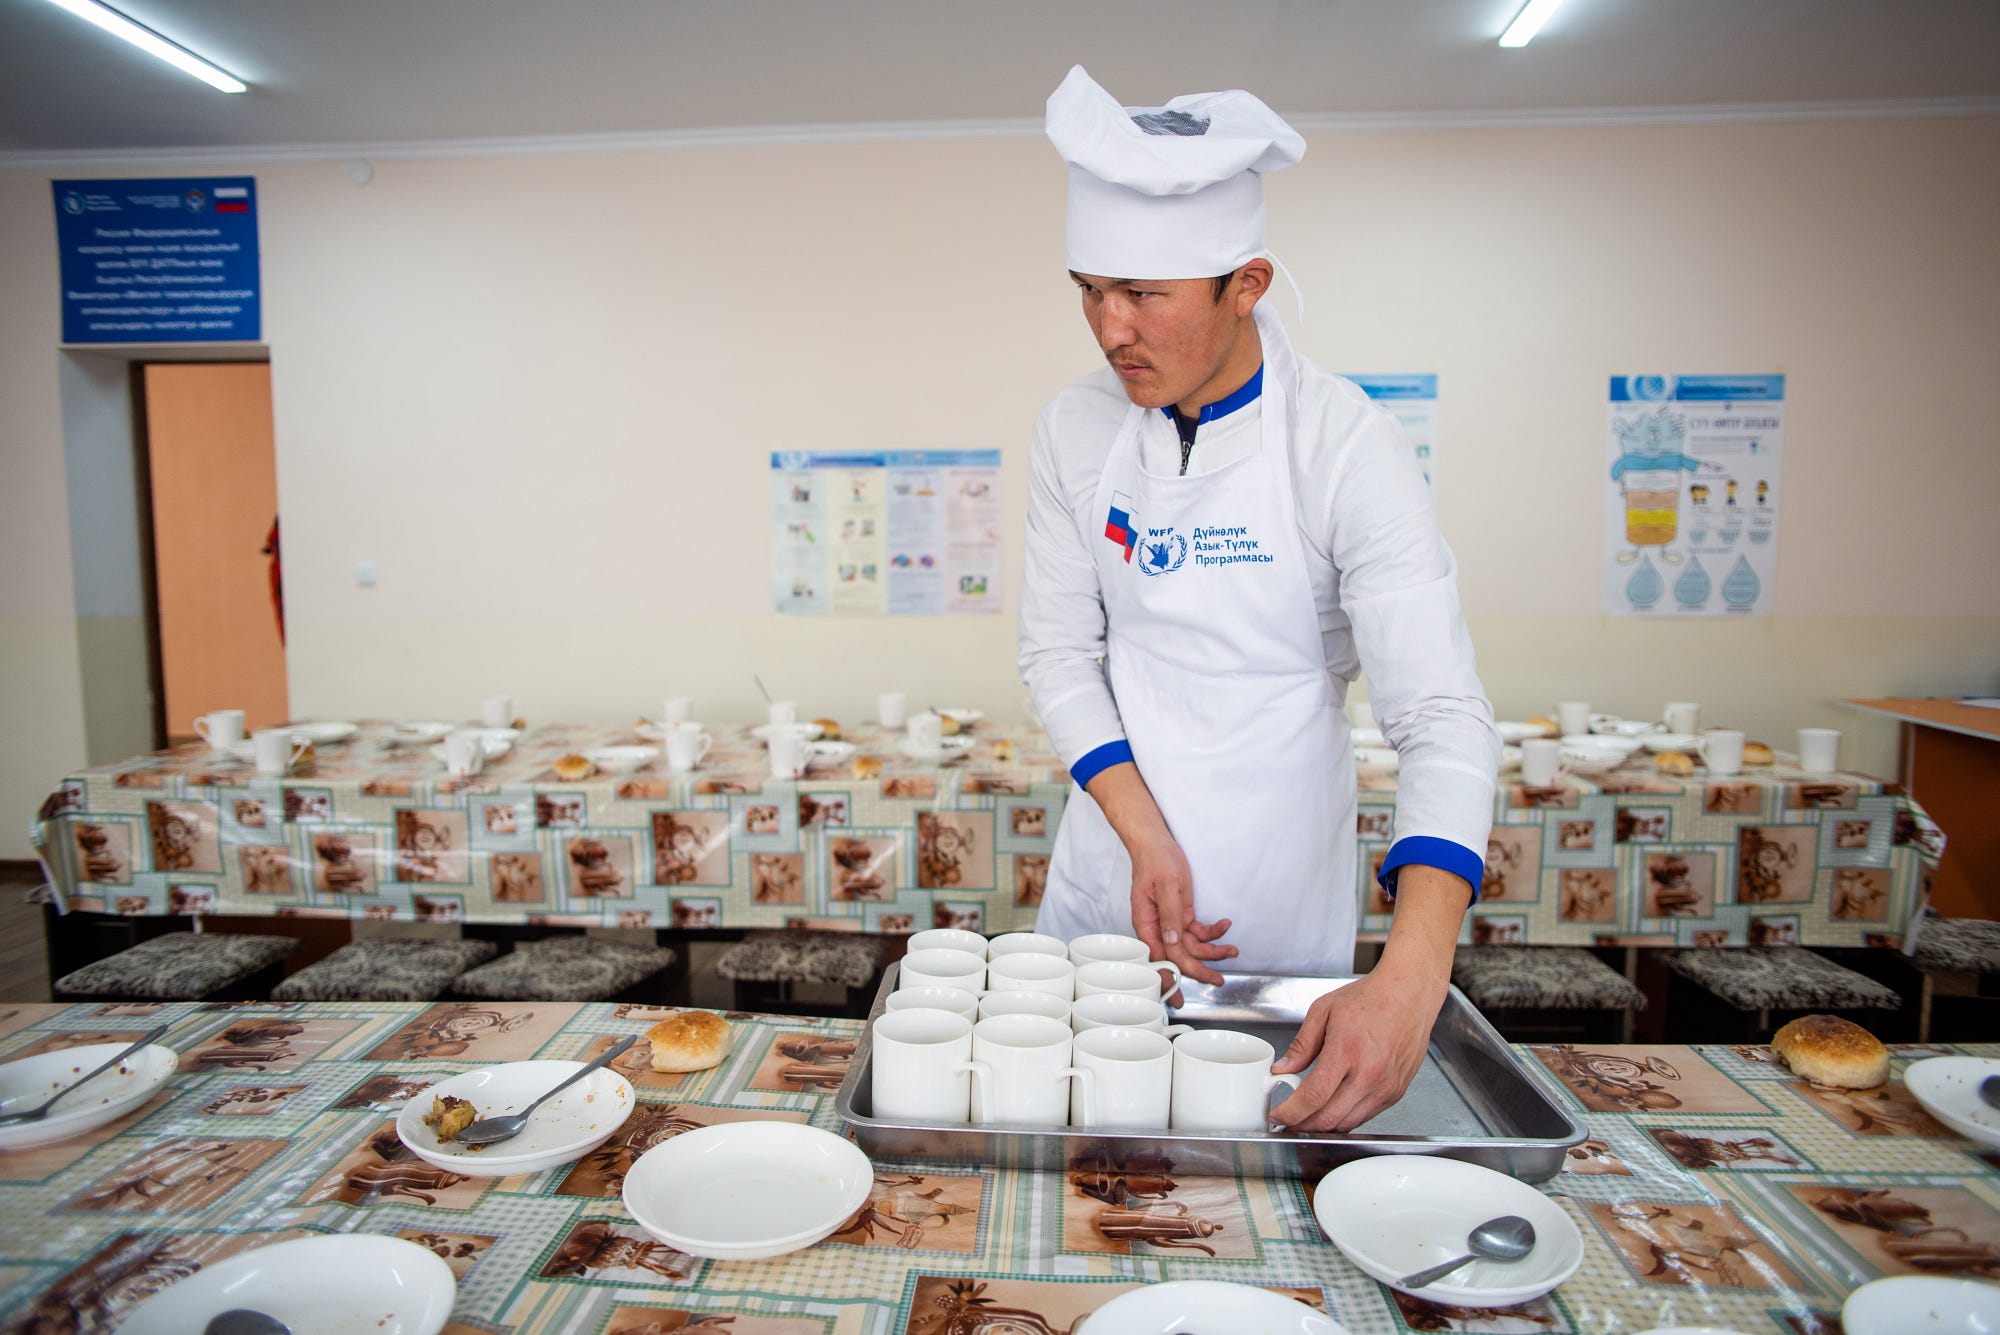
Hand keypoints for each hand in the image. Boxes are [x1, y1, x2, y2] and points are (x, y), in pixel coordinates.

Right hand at [1126, 832, 1233, 1001]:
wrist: (1157, 843)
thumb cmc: (1156, 860)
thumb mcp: (1166, 885)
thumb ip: (1170, 914)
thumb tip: (1173, 942)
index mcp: (1146, 923)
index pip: (1157, 957)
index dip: (1168, 975)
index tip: (1177, 994)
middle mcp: (1157, 928)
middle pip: (1177, 956)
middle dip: (1198, 970)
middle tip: (1217, 980)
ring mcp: (1170, 923)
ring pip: (1191, 947)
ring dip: (1212, 951)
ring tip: (1232, 950)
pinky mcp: (1181, 915)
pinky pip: (1198, 932)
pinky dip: (1213, 932)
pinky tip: (1224, 925)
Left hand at [1269, 966, 1444, 1131]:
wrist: (1409, 995)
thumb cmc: (1371, 998)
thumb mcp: (1324, 1011)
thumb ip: (1302, 1045)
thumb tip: (1283, 1069)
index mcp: (1347, 1050)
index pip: (1313, 1096)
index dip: (1290, 1112)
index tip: (1277, 1115)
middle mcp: (1370, 1074)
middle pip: (1329, 1118)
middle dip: (1302, 1125)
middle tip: (1287, 1121)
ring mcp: (1386, 1087)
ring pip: (1347, 1123)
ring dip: (1323, 1126)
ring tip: (1306, 1116)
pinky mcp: (1396, 1093)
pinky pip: (1365, 1116)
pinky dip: (1345, 1118)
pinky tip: (1332, 1107)